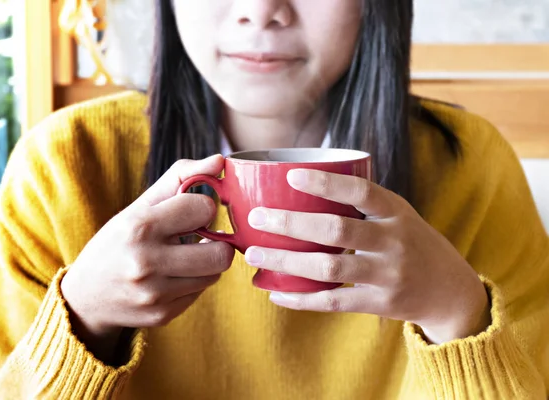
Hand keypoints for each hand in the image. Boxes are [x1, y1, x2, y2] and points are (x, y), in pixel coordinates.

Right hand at [61, 155, 234, 360]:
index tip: (190, 212)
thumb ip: (180, 178)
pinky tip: (172, 276)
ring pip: (214, 274)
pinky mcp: (162, 315)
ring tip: (184, 256)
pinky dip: (193, 282)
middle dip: (217, 242)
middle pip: (220, 253)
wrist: (84, 297)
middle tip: (202, 238)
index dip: (202, 207)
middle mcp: (145, 262)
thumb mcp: (140, 206)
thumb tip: (219, 160)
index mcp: (139, 226)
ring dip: (206, 263)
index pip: (203, 208)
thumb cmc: (117, 242)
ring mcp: (154, 294)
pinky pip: (199, 293)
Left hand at [244, 169, 490, 343]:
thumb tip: (303, 184)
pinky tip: (276, 294)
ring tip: (254, 256)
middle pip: (336, 229)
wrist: (451, 290)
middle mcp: (394, 241)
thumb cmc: (412, 243)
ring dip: (286, 262)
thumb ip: (363, 203)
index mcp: (396, 211)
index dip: (326, 182)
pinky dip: (302, 299)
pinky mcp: (382, 303)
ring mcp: (389, 274)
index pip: (361, 190)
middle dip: (291, 223)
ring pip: (329, 268)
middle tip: (257, 217)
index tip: (292, 175)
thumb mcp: (398, 214)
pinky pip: (334, 302)